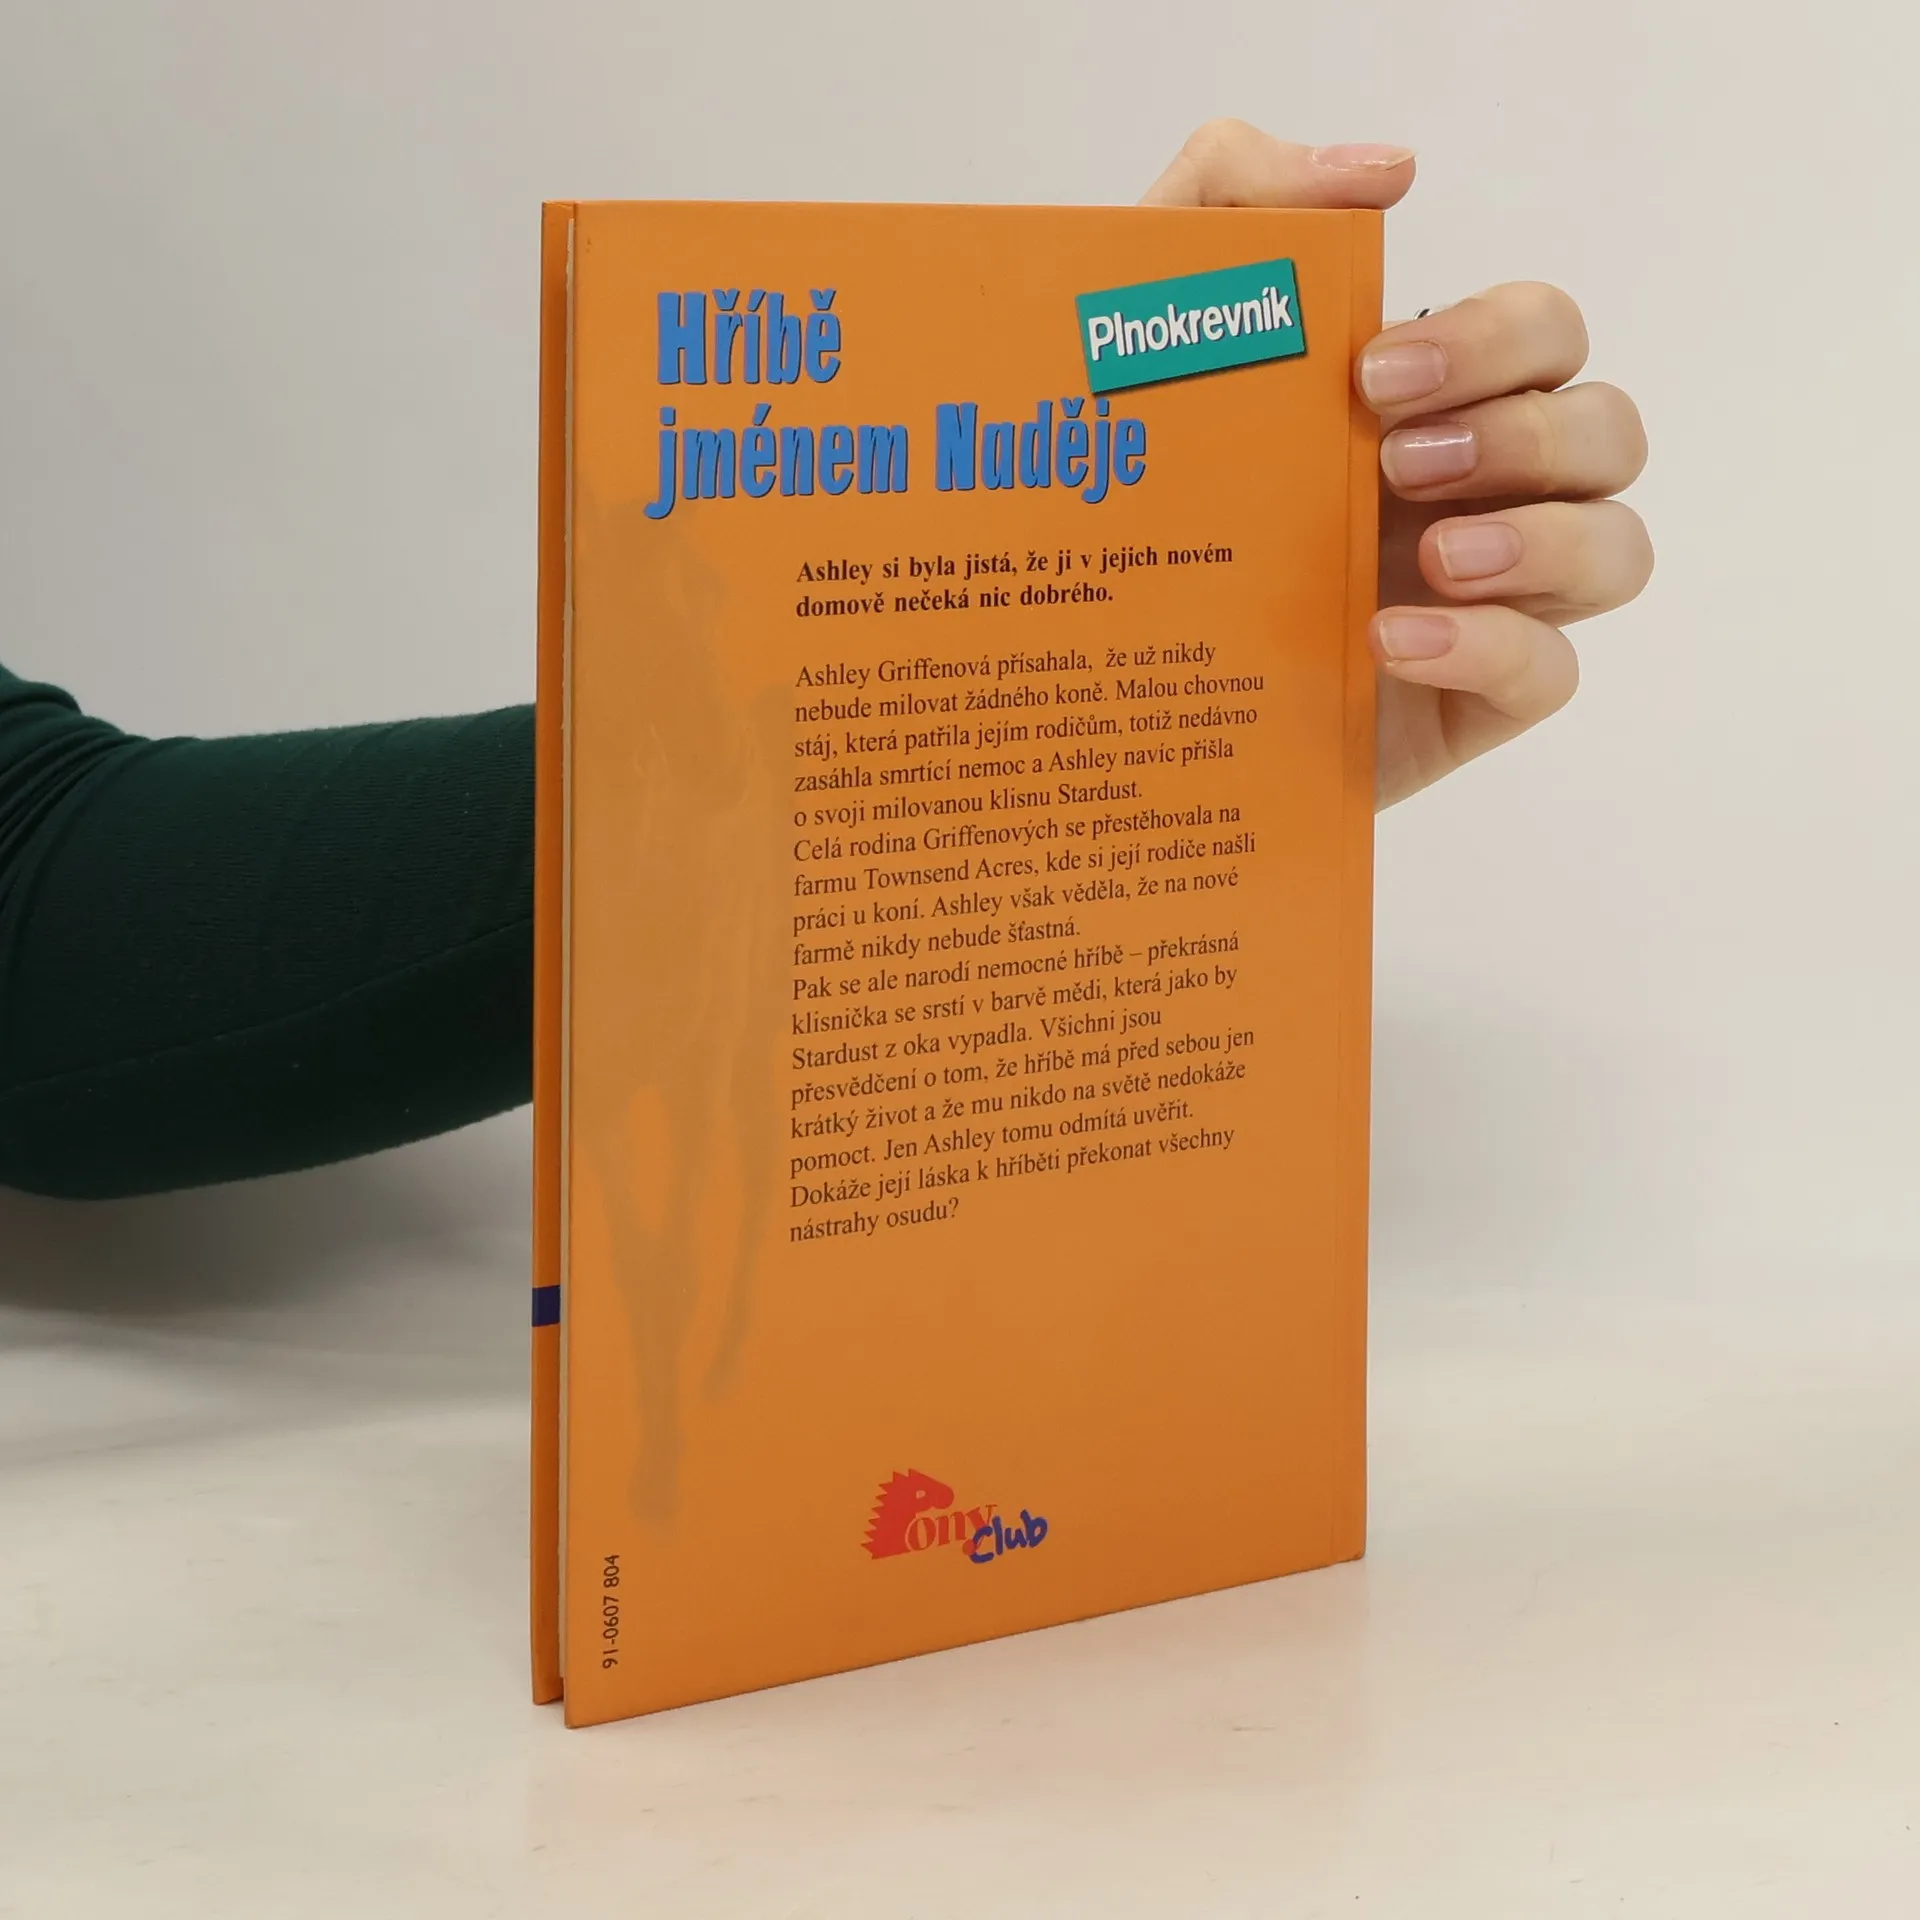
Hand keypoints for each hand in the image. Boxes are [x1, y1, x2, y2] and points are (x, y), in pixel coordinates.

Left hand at [1144, 121, 1650, 806]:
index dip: (1493, 340)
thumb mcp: (1147, 340)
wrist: (1103, 679)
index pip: (1542, 334)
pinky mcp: (1468, 704)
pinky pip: (1551, 672)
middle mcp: (1480, 495)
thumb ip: (1232, 201)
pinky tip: (1394, 639)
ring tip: (1433, 555)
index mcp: (1432, 407)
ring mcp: (1487, 603)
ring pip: (1615, 548)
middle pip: (1604, 430)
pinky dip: (1493, 648)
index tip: (1372, 374)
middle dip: (1521, 432)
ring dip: (1543, 538)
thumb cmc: (1144, 505)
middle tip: (1393, 463)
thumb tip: (1387, 169)